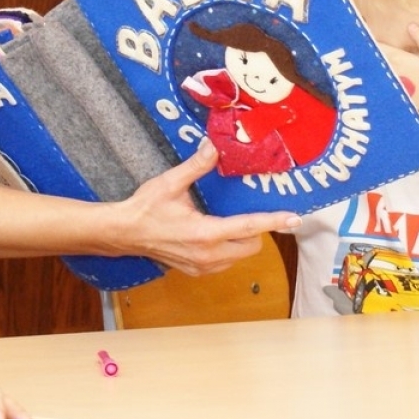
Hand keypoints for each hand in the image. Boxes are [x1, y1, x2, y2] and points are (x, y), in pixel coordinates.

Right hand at [118, 142, 301, 275]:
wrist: (124, 234)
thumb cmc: (145, 208)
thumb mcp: (170, 183)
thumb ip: (196, 166)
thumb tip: (214, 146)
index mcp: (205, 233)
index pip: (249, 228)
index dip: (274, 222)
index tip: (294, 218)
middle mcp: (208, 255)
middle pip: (251, 247)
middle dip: (256, 231)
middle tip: (249, 211)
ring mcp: (202, 267)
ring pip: (239, 257)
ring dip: (242, 242)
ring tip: (231, 222)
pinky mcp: (196, 271)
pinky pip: (224, 263)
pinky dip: (228, 250)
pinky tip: (216, 234)